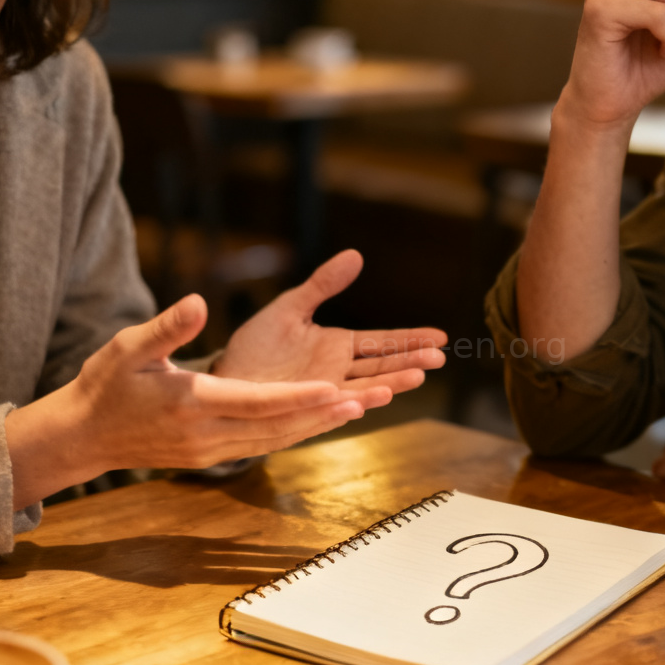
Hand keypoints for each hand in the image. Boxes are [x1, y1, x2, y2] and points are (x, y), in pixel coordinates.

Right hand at [6, 293, 384, 508]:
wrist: (84, 435)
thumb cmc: (107, 384)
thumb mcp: (129, 347)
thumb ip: (168, 327)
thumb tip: (198, 302)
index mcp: (191, 404)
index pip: (256, 401)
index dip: (299, 397)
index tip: (336, 389)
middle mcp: (208, 434)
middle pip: (278, 425)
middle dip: (325, 413)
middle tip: (369, 399)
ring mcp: (212, 451)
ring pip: (277, 440)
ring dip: (318, 425)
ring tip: (359, 407)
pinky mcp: (212, 457)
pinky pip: (264, 445)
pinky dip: (296, 433)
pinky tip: (321, 421)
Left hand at [212, 249, 446, 395]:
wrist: (224, 379)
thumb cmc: (256, 346)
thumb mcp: (290, 307)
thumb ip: (322, 284)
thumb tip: (355, 255)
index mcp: (338, 344)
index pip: (383, 340)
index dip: (411, 338)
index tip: (441, 337)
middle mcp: (339, 370)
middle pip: (383, 365)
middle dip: (411, 360)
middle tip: (440, 357)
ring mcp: (327, 391)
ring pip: (368, 386)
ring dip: (393, 382)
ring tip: (418, 376)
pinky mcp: (311, 408)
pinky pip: (339, 404)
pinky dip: (359, 401)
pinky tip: (378, 395)